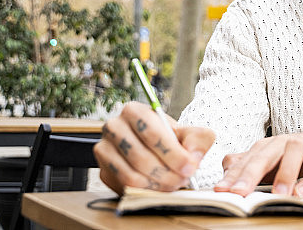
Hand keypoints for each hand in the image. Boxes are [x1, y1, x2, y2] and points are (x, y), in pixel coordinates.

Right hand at [94, 101, 214, 194]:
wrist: (155, 149)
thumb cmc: (172, 139)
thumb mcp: (190, 133)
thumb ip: (198, 140)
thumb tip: (193, 157)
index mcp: (134, 111)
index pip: (151, 133)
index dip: (173, 153)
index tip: (190, 166)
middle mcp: (114, 128)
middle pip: (139, 157)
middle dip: (166, 173)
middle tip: (184, 179)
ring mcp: (105, 150)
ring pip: (130, 175)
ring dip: (157, 185)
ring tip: (175, 183)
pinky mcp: (104, 171)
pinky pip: (124, 187)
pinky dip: (146, 191)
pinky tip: (160, 188)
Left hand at [216, 130, 302, 197]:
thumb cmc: (290, 157)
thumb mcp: (267, 160)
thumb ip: (246, 164)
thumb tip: (225, 170)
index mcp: (266, 146)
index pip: (247, 160)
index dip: (233, 175)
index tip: (221, 190)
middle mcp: (283, 142)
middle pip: (265, 156)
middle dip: (250, 174)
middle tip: (239, 193)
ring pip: (293, 155)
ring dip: (284, 175)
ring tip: (277, 195)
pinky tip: (301, 193)